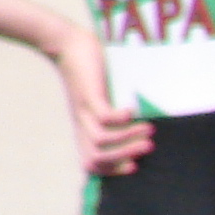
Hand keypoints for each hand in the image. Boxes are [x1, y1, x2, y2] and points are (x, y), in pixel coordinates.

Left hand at [44, 25, 151, 175]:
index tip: (135, 166)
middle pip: (96, 158)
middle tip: (148, 148)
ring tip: (149, 129)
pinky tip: (133, 110)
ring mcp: (84, 110)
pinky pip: (103, 117)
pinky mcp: (88, 95)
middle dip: (124, 158)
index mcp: (84, 129)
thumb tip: (137, 123)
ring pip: (102, 141)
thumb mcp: (99, 98)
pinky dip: (121, 119)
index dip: (112, 171)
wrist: (65, 44)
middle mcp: (82, 124)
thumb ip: (111, 113)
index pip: (91, 164)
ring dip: (128, 139)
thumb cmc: (88, 70)